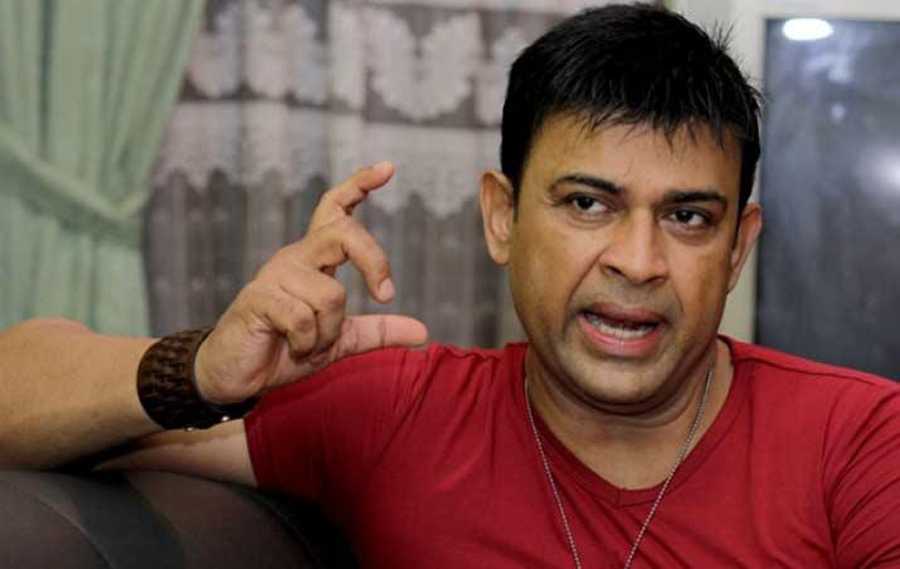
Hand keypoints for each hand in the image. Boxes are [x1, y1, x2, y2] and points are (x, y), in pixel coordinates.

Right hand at [193, 162, 427, 403]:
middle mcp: (295, 257)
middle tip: (385, 293)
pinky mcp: (258, 297)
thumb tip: (423, 332)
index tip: (388, 167)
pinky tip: (290, 347)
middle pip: (343, 233)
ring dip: (328, 333)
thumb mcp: (340, 341)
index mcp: (314, 259)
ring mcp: (275, 275)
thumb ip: (379, 332)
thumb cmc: (284, 348)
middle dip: (374, 259)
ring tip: (306, 344)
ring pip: (332, 294)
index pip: (334, 209)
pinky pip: (304, 319)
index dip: (359, 185)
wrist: (237, 374)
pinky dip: (307, 343)